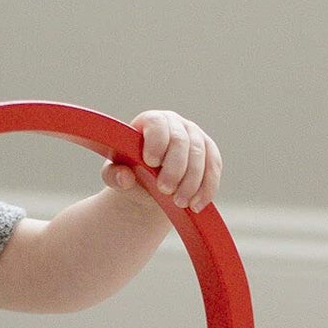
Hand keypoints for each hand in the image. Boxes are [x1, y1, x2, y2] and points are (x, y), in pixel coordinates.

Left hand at [103, 110, 221, 212]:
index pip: (157, 124)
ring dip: (192, 181)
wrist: (150, 186)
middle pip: (182, 141)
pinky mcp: (210, 154)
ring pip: (201, 155)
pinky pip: (214, 168)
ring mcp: (196, 137)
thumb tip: (124, 177)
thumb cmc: (131, 173)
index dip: (157, 141)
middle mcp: (176, 124)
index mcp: (151, 122)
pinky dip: (207, 188)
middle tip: (165, 190)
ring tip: (179, 202)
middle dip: (175, 168)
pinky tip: (197, 205)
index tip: (151, 162)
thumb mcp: (115, 175)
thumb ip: (113, 175)